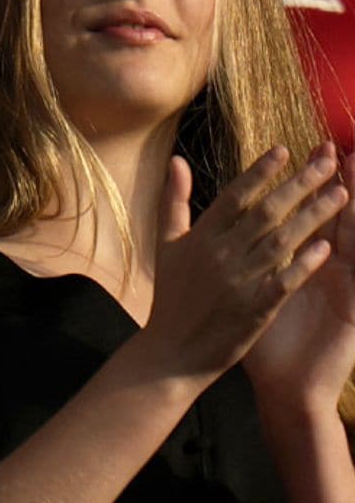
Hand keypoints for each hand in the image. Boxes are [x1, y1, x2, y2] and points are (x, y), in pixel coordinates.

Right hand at [143, 147, 345, 385]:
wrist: (171, 352)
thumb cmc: (171, 297)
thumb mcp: (165, 244)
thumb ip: (173, 200)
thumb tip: (176, 160)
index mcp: (199, 238)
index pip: (235, 196)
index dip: (260, 172)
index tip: (285, 150)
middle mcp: (220, 255)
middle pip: (265, 212)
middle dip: (299, 185)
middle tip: (326, 163)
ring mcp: (238, 282)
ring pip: (282, 241)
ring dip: (313, 216)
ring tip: (339, 195)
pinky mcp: (254, 309)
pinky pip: (285, 280)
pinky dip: (305, 263)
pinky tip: (328, 246)